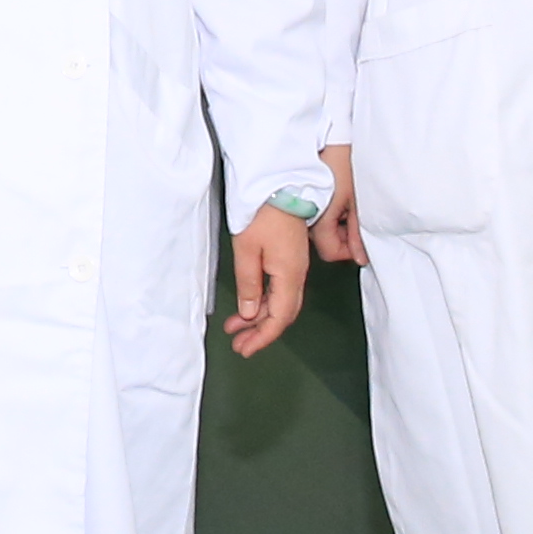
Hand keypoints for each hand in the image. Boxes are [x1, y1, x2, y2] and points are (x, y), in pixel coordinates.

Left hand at [223, 205, 314, 354]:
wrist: (280, 184)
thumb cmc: (263, 213)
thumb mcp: (247, 250)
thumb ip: (248, 284)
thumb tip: (249, 312)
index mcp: (288, 275)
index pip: (279, 318)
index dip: (263, 337)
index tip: (246, 349)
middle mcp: (297, 275)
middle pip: (282, 314)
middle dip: (260, 332)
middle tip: (239, 344)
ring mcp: (295, 266)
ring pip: (281, 302)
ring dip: (259, 317)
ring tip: (236, 327)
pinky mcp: (291, 258)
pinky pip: (280, 289)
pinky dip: (263, 301)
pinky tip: (249, 304)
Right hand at [311, 141, 363, 266]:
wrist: (328, 134)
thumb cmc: (341, 161)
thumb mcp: (357, 201)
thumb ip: (357, 233)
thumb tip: (361, 256)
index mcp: (318, 223)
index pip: (332, 253)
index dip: (350, 249)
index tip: (361, 237)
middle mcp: (304, 219)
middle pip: (326, 242)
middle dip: (344, 234)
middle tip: (356, 215)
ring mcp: (302, 208)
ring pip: (322, 229)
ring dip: (337, 222)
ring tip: (348, 201)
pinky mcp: (301, 197)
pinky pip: (316, 214)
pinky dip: (329, 210)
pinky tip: (337, 194)